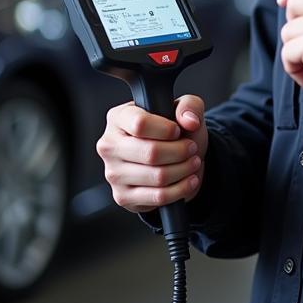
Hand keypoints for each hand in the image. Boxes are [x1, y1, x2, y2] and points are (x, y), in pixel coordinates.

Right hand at [96, 95, 207, 214]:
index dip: (166, 129)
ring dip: (183, 170)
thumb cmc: (171, 131)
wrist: (169, 159)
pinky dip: (180, 189)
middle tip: (191, 148)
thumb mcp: (184, 109)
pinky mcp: (122, 197)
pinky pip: (157, 196)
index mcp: (117, 117)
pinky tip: (189, 180)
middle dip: (180, 151)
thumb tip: (190, 121)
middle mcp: (109, 145)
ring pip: (157, 176)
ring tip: (192, 162)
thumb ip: (189, 106)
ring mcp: (113, 173)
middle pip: (150, 153)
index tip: (178, 131)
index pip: (140, 124)